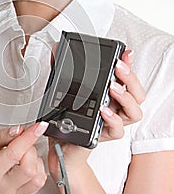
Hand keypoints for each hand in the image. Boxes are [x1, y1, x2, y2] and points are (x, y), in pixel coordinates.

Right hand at [0, 122, 47, 193]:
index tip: (39, 127)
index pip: (15, 153)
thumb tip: (19, 131)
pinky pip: (40, 182)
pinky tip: (26, 164)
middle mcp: (2, 187)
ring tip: (23, 155)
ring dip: (35, 160)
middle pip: (29, 168)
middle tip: (20, 144)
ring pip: (38, 177)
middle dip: (30, 149)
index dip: (29, 137)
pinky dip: (38, 169)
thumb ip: (2, 134)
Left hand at [47, 49, 145, 181]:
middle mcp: (115, 109)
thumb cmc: (66, 119)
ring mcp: (112, 122)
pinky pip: (118, 130)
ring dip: (126, 97)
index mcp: (109, 96)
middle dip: (131, 78)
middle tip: (119, 68)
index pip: (127, 80)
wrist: (60, 145)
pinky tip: (104, 111)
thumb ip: (61, 69)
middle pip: (137, 94)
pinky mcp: (104, 136)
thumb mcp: (62, 89)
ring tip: (113, 88)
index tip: (125, 54)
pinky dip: (112, 119)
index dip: (130, 66)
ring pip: (134, 112)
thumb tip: (56, 49)